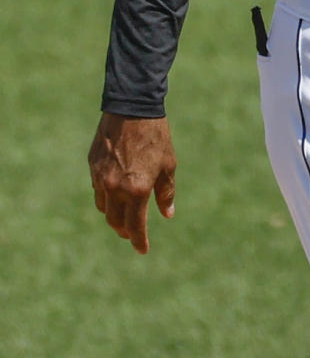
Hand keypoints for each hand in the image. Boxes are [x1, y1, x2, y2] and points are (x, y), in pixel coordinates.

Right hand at [88, 113, 176, 253]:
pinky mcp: (92, 165)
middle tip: (133, 234)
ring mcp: (101, 177)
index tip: (143, 250)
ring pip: (103, 207)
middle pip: (115, 221)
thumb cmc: (156, 136)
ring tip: (124, 215)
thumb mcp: (168, 165)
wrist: (132, 108)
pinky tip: (115, 194)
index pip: (135, 226)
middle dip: (125, 231)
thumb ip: (166, 193)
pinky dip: (106, 197)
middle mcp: (115, 187)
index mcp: (136, 190)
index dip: (139, 241)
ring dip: (114, 215)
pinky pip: (97, 189)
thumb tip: (167, 214)